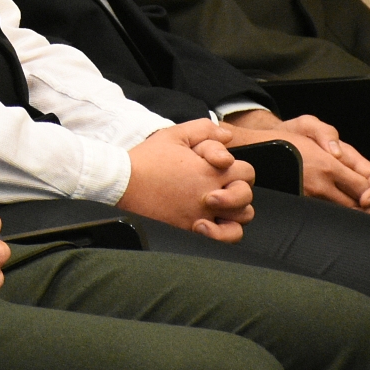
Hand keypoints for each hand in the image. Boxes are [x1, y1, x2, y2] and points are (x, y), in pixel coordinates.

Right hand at [119, 121, 253, 241]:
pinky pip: (223, 239)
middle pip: (247, 195)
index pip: (246, 171)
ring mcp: (202, 214)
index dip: (237, 168)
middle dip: (238, 188)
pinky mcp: (190, 229)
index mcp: (211, 171)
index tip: (220, 168)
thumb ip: (204, 130)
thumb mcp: (175, 134)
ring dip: (234, 210)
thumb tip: (227, 136)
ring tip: (217, 204)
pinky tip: (211, 223)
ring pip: (241, 218)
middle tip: (220, 185)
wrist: (123, 181)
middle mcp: (212, 195)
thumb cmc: (147, 159)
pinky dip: (224, 233)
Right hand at [226, 110, 369, 211]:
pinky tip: (335, 204)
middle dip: (366, 205)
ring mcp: (309, 197)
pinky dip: (335, 212)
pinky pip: (326, 213)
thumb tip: (337, 154)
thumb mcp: (308, 125)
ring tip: (354, 202)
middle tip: (367, 201)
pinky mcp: (301, 204)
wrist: (256, 151)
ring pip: (342, 212)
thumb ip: (328, 135)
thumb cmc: (285, 138)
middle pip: (356, 205)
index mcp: (327, 166)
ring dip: (352, 210)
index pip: (364, 185)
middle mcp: (319, 185)